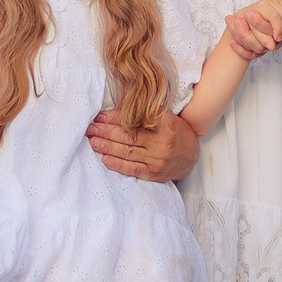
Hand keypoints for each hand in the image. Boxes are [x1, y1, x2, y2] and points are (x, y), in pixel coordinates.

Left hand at [86, 111, 201, 181]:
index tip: (99, 116)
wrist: (191, 155)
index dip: (115, 118)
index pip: (135, 121)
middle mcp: (161, 143)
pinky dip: (118, 165)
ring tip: (93, 141)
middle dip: (106, 132)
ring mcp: (157, 160)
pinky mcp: (154, 174)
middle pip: (128, 136)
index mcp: (165, 125)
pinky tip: (105, 159)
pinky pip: (133, 169)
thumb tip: (121, 107)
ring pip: (128, 152)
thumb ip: (148, 112)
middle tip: (90, 128)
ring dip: (107, 147)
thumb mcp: (167, 117)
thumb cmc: (175, 132)